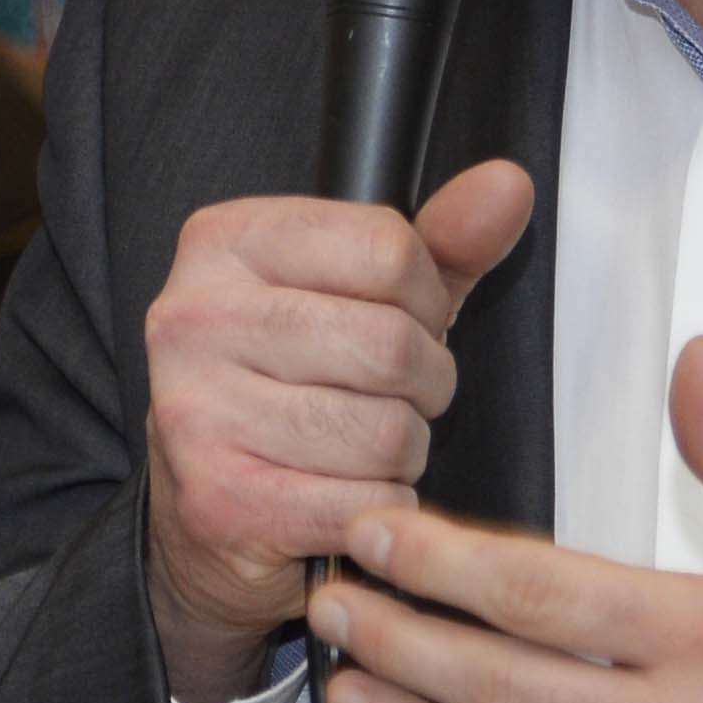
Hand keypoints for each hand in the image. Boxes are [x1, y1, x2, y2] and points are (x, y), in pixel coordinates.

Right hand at [140, 161, 535, 702]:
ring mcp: (199, 411)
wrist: (211, 516)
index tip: (400, 322)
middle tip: (389, 397)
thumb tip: (507, 187)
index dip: (426, 298)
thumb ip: (440, 242)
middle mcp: (195, 318)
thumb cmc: (290, 388)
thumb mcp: (363, 296)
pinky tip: (340, 496)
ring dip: (401, 453)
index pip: (388, 248)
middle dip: (424, 384)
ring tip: (359, 448)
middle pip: (393, 344)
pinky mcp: (222, 500)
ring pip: (386, 432)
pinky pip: (367, 502)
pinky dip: (380, 509)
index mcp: (224, 242)